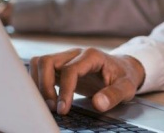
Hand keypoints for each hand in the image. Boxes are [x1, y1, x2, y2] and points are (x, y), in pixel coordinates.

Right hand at [30, 47, 145, 114]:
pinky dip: (37, 83)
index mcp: (92, 56)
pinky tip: (46, 98)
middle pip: (47, 61)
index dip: (64, 91)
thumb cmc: (123, 77)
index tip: (63, 110)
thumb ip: (114, 95)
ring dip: (38, 83)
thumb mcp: (126, 87)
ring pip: (40, 62)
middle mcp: (75, 53)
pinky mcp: (60, 65)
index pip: (70, 70)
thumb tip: (98, 104)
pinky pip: (40, 69)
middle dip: (45, 86)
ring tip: (48, 103)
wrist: (122, 68)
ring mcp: (66, 58)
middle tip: (53, 108)